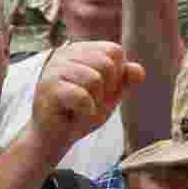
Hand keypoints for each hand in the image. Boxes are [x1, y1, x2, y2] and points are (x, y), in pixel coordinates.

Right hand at [28, 41, 144, 160]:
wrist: (53, 138)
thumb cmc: (79, 114)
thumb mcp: (108, 95)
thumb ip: (124, 80)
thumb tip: (139, 71)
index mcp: (79, 51)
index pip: (114, 50)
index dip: (117, 76)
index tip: (101, 92)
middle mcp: (64, 54)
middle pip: (106, 64)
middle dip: (106, 90)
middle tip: (90, 102)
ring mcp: (54, 68)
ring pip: (95, 79)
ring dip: (95, 102)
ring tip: (81, 109)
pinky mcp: (48, 87)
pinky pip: (82, 97)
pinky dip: (85, 111)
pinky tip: (73, 115)